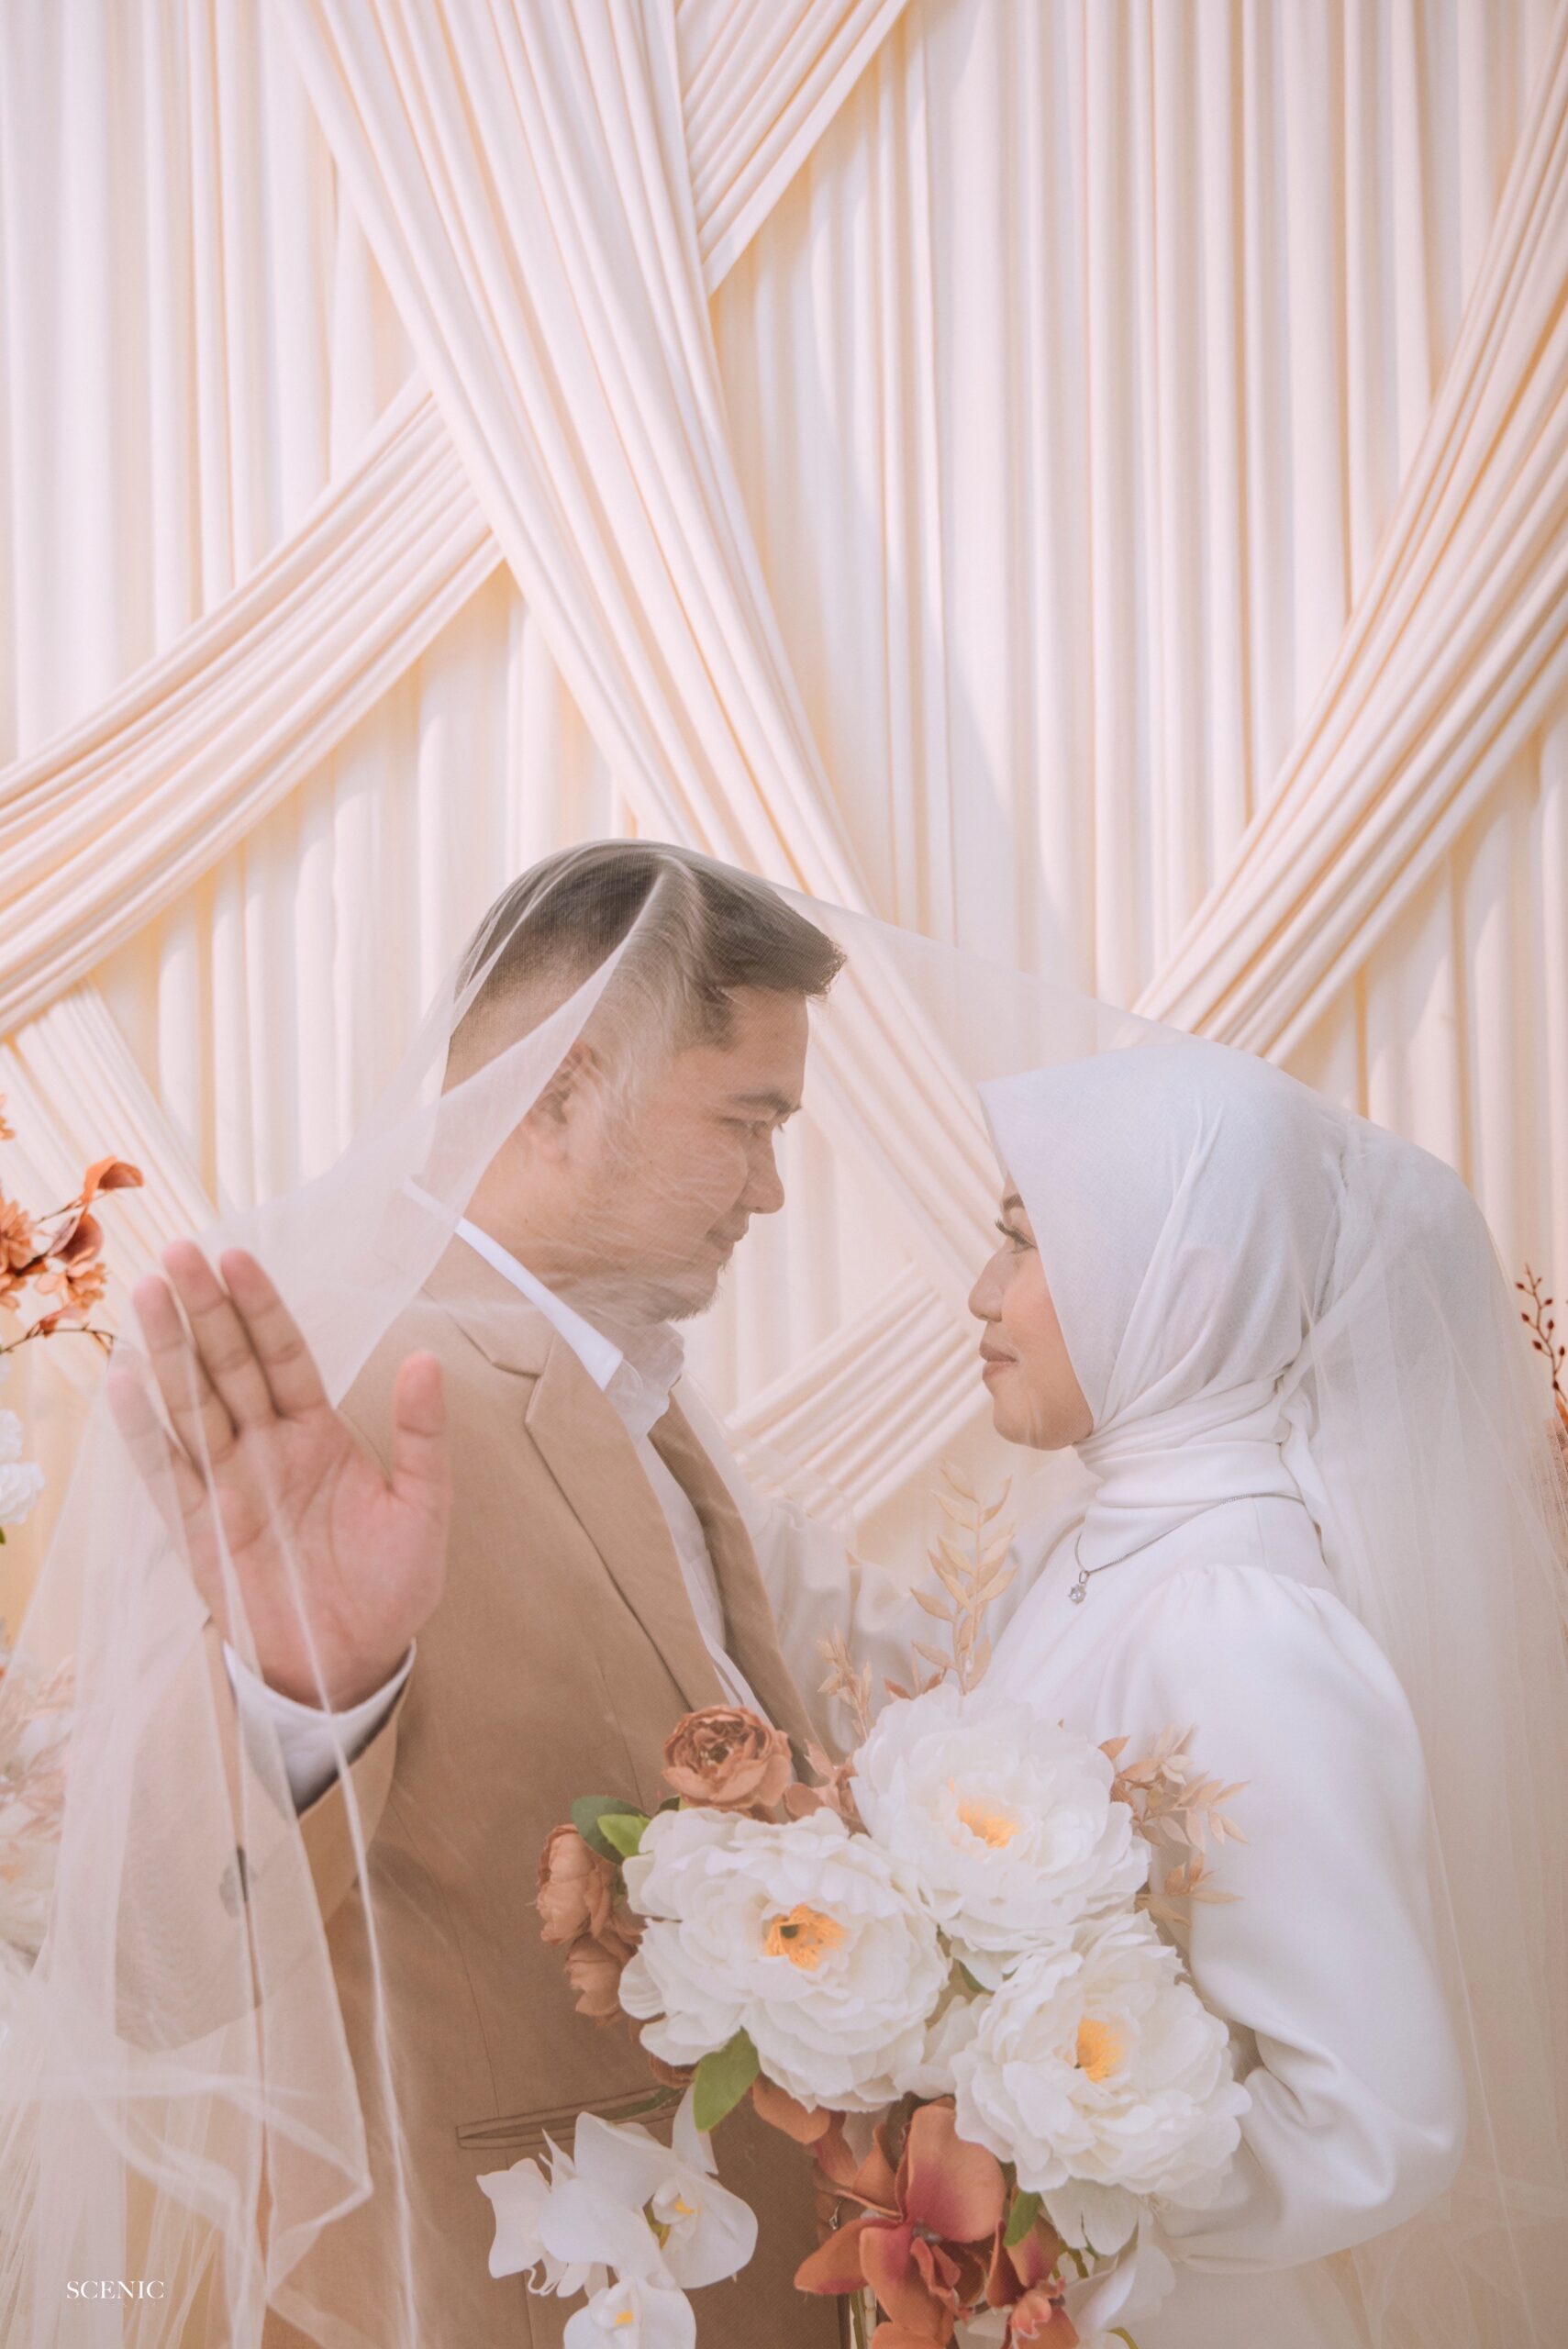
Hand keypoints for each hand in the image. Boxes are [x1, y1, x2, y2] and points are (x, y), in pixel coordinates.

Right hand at [110, 1243, 449, 1710]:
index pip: (286, 1355)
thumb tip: (428, 1359)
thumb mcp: (424, 1508)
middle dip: (206, 1310)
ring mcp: (228, 1484)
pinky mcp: (200, 1528)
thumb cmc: (392, 1584)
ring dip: (170, 1352)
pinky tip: (123, 1383)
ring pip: (193, 1405)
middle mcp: (266, 1447)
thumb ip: (422, 1436)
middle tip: (179, 1253)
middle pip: (230, 1366)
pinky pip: (167, 1472)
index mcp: (318, 1432)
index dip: (262, 1309)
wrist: (353, 1661)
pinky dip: (145, 1432)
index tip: (240, 1258)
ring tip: (148, 1297)